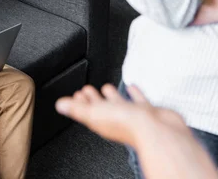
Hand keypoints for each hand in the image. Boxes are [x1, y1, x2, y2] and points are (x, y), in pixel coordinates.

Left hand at [55, 84, 186, 148]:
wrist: (158, 131)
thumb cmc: (127, 125)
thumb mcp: (95, 113)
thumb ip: (77, 109)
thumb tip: (60, 106)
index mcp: (101, 121)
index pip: (87, 111)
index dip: (80, 103)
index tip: (76, 95)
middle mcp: (116, 119)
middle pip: (101, 107)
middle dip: (93, 98)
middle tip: (87, 89)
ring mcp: (132, 116)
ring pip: (119, 104)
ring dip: (112, 96)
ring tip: (106, 87)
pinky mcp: (147, 113)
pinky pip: (139, 101)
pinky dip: (134, 94)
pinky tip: (132, 87)